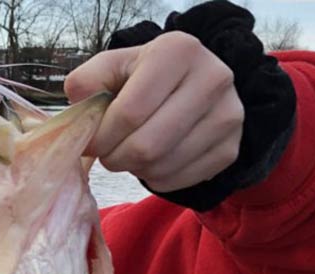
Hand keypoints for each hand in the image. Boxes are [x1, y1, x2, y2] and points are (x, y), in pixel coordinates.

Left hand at [64, 31, 243, 192]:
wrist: (192, 85)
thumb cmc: (143, 79)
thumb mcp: (112, 68)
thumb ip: (86, 84)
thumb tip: (82, 118)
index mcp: (178, 51)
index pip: (129, 113)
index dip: (102, 138)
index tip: (91, 142)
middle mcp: (212, 78)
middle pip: (147, 146)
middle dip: (116, 158)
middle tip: (109, 153)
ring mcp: (228, 115)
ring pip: (163, 167)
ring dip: (135, 169)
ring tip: (131, 154)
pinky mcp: (232, 148)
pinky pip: (180, 181)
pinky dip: (156, 179)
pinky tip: (153, 161)